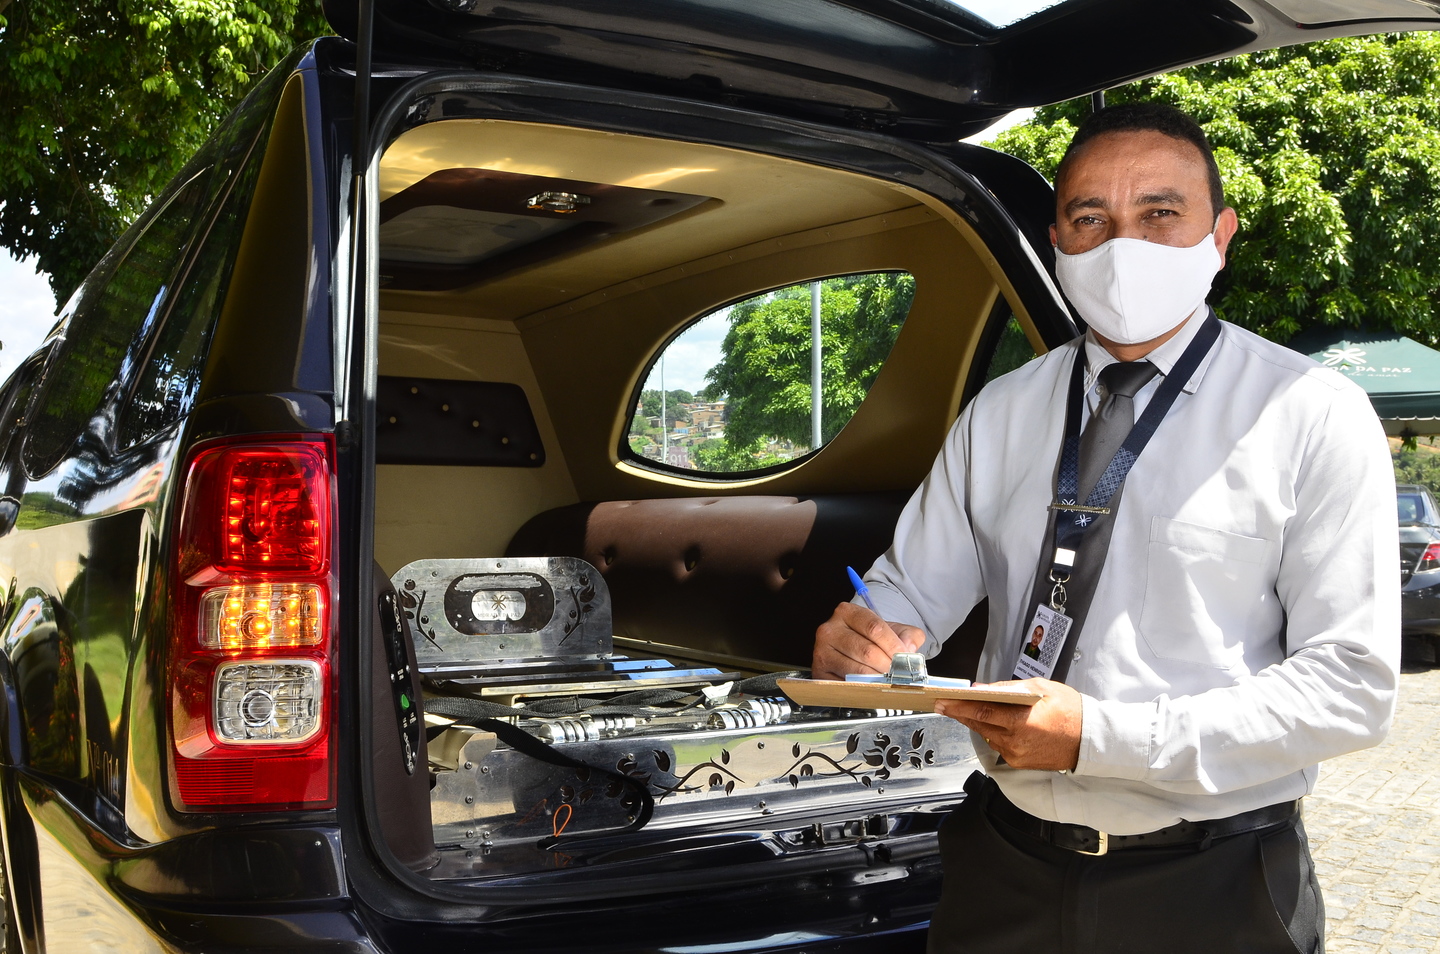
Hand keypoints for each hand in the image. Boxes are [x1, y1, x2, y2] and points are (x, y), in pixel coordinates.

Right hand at [813, 602, 925, 679]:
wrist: (849, 650)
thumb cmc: (871, 640)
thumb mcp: (892, 630)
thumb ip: (908, 635)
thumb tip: (909, 649)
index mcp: (846, 612)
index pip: (874, 628)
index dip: (893, 645)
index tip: (904, 657)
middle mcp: (829, 630)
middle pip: (866, 651)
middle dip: (887, 665)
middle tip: (898, 673)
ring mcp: (822, 652)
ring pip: (857, 670)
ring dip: (877, 679)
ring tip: (887, 680)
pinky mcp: (819, 672)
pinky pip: (846, 684)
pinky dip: (862, 688)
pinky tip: (871, 686)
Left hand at [935, 679, 1082, 771]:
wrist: (1091, 740)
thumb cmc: (1070, 710)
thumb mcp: (1041, 689)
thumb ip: (1008, 689)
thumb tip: (981, 689)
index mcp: (1021, 722)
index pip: (980, 713)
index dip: (958, 707)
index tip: (941, 701)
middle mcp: (1015, 742)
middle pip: (979, 726)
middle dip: (959, 714)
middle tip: (943, 704)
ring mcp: (1016, 755)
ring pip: (987, 735)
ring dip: (976, 723)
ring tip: (965, 709)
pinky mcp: (1019, 763)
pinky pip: (998, 744)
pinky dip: (992, 732)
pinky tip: (991, 722)